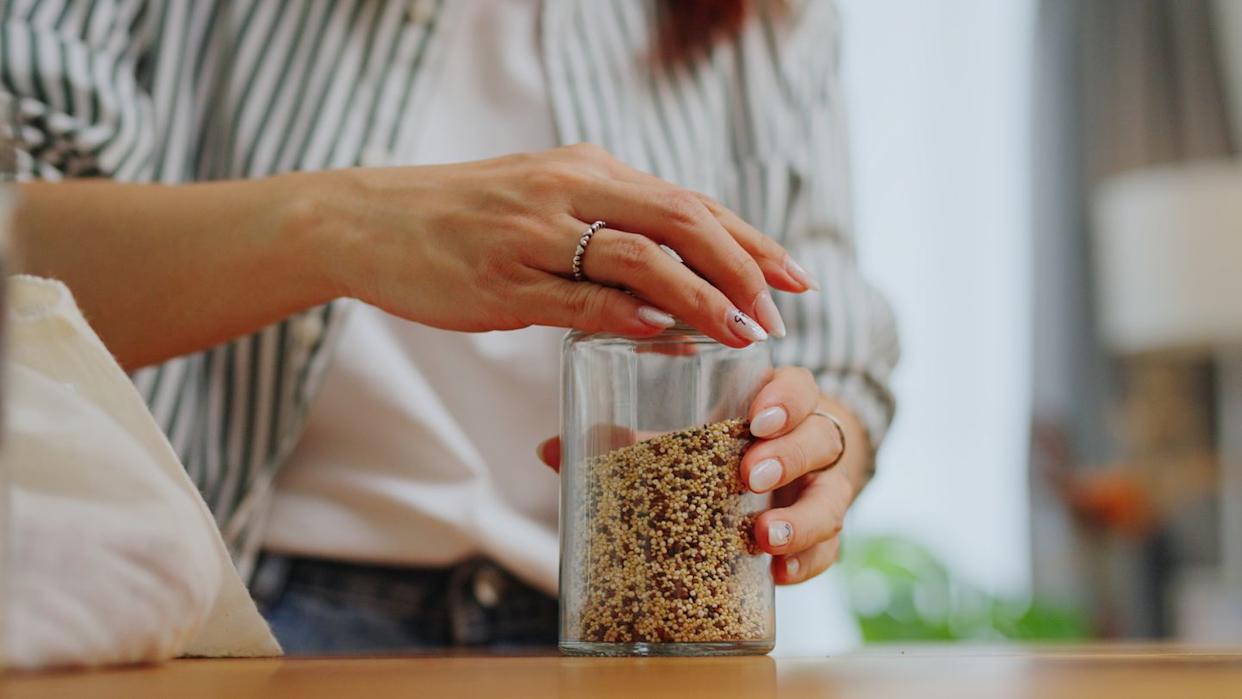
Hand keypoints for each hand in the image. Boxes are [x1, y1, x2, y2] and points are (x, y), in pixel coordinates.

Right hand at [293, 143, 816, 345]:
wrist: (368, 220)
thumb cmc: (462, 221)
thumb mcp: (542, 208)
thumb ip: (604, 243)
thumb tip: (671, 305)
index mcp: (588, 170)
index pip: (689, 202)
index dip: (749, 239)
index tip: (793, 274)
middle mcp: (569, 189)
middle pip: (682, 219)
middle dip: (743, 265)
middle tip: (783, 308)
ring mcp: (534, 232)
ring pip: (639, 257)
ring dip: (700, 295)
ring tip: (743, 330)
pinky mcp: (501, 279)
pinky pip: (576, 296)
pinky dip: (625, 314)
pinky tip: (663, 333)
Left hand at [536, 366, 861, 585]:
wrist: (784, 474)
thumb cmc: (725, 444)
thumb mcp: (687, 434)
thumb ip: (630, 442)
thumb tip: (550, 450)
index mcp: (778, 404)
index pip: (799, 386)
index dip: (785, 398)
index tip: (756, 417)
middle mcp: (811, 441)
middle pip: (821, 438)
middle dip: (788, 456)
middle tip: (749, 475)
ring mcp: (824, 488)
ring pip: (834, 498)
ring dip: (801, 519)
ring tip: (763, 537)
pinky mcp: (826, 533)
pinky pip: (832, 548)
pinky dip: (809, 562)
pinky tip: (780, 575)